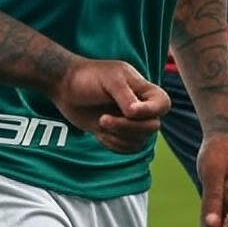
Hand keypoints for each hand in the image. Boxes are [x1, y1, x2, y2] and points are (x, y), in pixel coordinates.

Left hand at [50, 57, 170, 152]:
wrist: (64, 87)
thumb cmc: (88, 77)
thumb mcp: (109, 80)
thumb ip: (126, 97)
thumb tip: (135, 114)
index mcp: (143, 89)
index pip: (163, 104)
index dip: (151, 112)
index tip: (129, 111)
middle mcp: (140, 106)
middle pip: (152, 127)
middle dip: (128, 127)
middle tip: (103, 119)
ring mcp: (129, 122)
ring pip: (140, 141)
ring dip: (118, 136)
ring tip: (100, 122)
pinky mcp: (116, 134)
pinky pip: (126, 149)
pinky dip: (113, 144)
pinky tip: (99, 131)